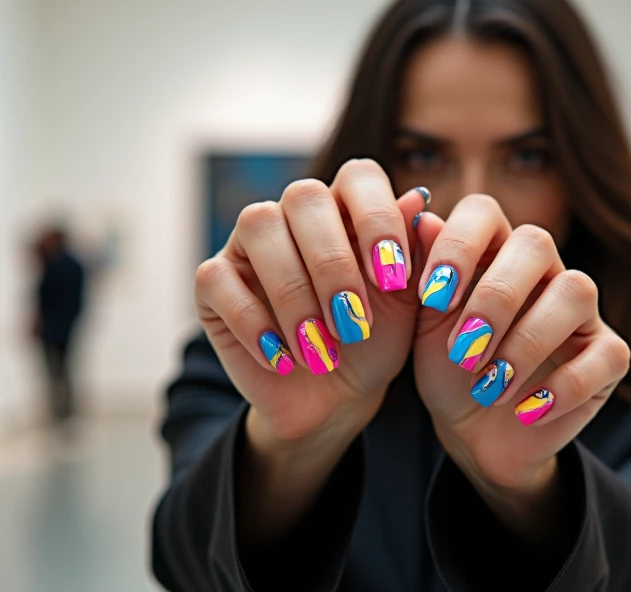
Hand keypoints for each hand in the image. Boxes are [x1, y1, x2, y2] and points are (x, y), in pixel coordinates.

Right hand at [195, 159, 425, 451]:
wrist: (335, 399)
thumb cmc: (373, 341)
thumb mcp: (405, 304)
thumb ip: (415, 251)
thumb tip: (417, 198)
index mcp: (347, 208)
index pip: (359, 177)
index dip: (377, 218)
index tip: (394, 276)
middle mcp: (294, 214)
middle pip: (304, 196)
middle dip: (334, 263)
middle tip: (355, 323)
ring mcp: (248, 243)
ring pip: (259, 227)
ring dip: (295, 294)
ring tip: (322, 350)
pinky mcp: (213, 282)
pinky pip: (218, 279)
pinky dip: (255, 324)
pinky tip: (286, 360)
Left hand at [411, 195, 630, 534]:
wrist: (472, 433)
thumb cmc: (448, 371)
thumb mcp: (422, 326)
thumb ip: (422, 271)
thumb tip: (420, 216)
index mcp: (493, 251)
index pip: (483, 212)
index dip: (458, 245)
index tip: (432, 297)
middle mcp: (543, 270)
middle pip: (536, 243)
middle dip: (494, 298)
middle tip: (461, 351)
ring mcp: (582, 311)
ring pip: (575, 291)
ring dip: (526, 344)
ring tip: (489, 387)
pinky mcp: (608, 356)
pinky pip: (606, 353)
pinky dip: (564, 386)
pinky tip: (526, 409)